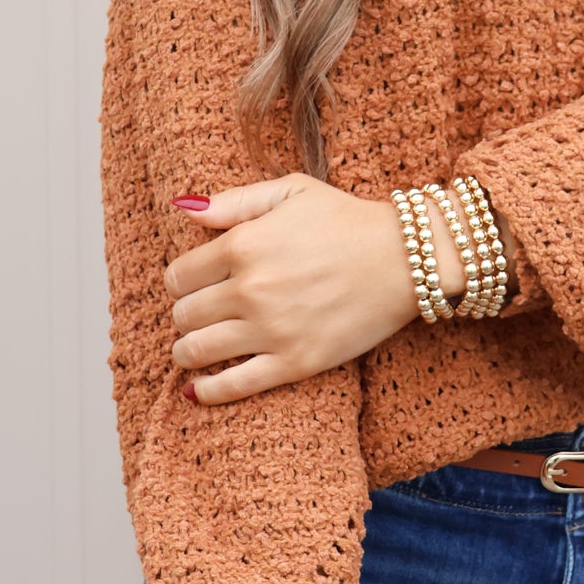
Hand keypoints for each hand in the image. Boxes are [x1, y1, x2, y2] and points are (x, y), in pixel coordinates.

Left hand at [165, 174, 458, 402]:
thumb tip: (184, 209)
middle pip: (184, 315)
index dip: (180, 282)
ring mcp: (271, 329)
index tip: (191, 286)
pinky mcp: (295, 362)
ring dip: (187, 352)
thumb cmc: (348, 220)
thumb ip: (235, 201)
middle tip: (197, 316)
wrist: (406, 260)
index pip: (178, 276)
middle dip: (185, 315)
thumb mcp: (292, 191)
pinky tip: (198, 390)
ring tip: (194, 350)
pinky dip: (207, 392)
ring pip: (197, 351)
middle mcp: (250, 289)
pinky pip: (234, 386)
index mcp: (243, 245)